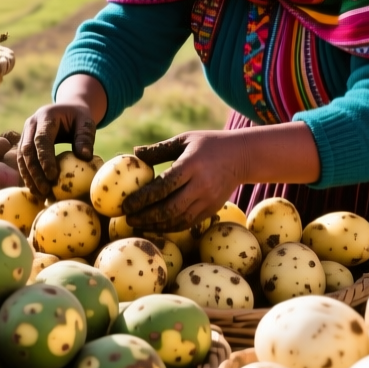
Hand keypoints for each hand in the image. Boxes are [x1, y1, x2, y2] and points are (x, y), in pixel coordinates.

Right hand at [17, 101, 95, 199]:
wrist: (67, 108)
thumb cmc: (78, 117)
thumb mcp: (86, 122)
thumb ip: (85, 137)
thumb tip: (85, 157)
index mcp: (45, 116)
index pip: (41, 140)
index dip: (45, 158)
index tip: (53, 176)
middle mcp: (31, 124)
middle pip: (27, 151)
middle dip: (34, 172)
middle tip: (45, 190)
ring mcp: (25, 134)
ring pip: (21, 158)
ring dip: (29, 177)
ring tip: (40, 195)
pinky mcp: (24, 143)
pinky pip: (22, 161)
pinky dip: (28, 176)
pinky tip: (36, 190)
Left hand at [123, 130, 257, 232]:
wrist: (242, 157)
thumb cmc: (209, 145)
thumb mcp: (185, 140)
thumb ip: (160, 149)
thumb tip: (134, 153)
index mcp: (191, 165)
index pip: (163, 186)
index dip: (142, 198)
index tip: (126, 204)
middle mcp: (200, 185)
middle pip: (169, 207)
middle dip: (146, 216)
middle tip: (127, 219)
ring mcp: (208, 200)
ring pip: (178, 219)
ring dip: (156, 225)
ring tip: (138, 225)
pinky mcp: (212, 209)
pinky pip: (188, 223)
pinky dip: (170, 227)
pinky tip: (156, 226)